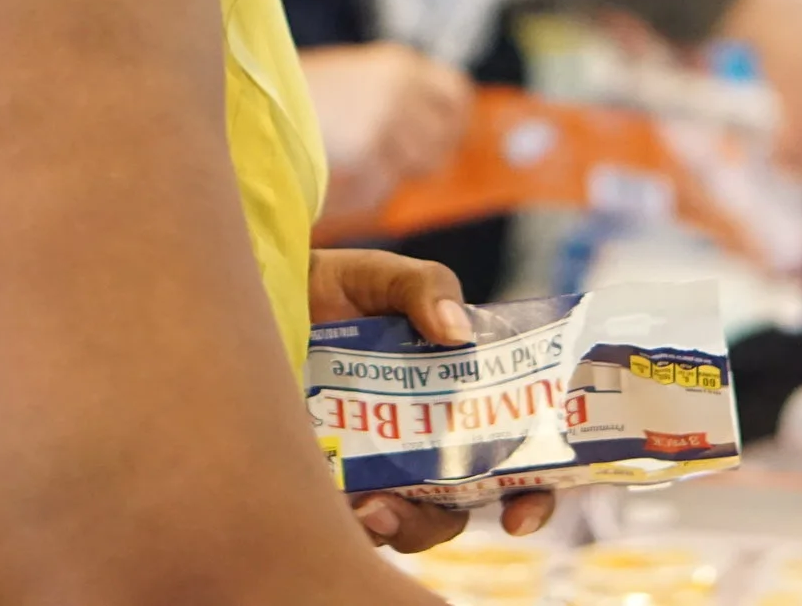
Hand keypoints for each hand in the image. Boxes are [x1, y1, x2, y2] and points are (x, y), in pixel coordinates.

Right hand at [304, 43, 473, 220]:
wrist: (252, 102)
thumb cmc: (297, 93)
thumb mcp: (357, 79)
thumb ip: (396, 99)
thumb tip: (435, 135)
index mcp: (399, 65)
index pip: (457, 94)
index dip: (453, 122)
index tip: (442, 137)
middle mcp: (401, 90)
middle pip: (444, 139)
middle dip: (425, 157)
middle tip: (395, 164)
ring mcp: (386, 122)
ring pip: (414, 168)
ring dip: (390, 175)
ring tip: (353, 165)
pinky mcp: (367, 154)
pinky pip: (380, 189)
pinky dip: (360, 192)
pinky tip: (335, 177)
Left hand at [308, 250, 555, 551]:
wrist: (271, 292)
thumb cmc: (343, 287)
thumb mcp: (390, 277)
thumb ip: (428, 288)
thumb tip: (457, 332)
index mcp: (458, 402)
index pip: (510, 461)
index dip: (530, 496)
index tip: (521, 516)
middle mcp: (424, 446)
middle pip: (455, 508)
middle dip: (444, 522)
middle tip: (429, 510)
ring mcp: (375, 468)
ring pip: (404, 524)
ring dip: (398, 525)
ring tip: (372, 508)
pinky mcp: (327, 479)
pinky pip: (345, 521)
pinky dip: (348, 520)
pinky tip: (337, 501)